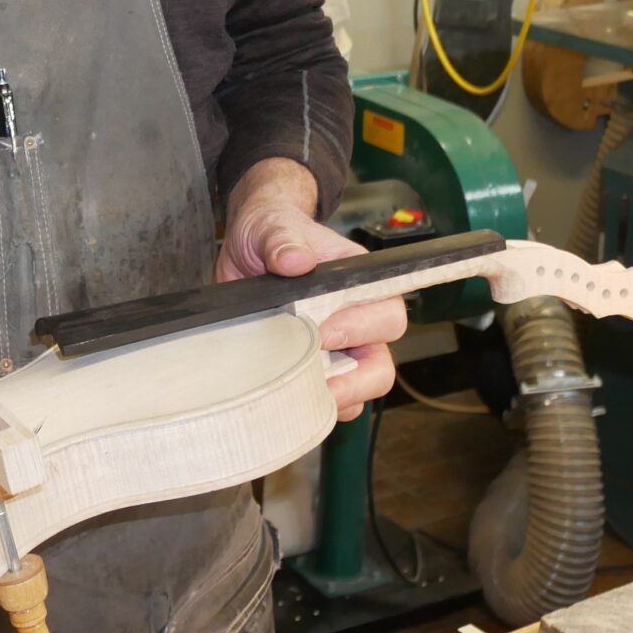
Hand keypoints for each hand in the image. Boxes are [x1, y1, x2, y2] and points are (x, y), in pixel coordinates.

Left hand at [213, 159, 406, 421]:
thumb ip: (282, 239)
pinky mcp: (320, 365)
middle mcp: (359, 317)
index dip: (361, 328)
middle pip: (382, 359)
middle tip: (312, 373)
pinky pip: (339, 399)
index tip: (322, 334)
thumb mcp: (271, 226)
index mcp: (358, 280)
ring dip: (339, 396)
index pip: (386, 310)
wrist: (246, 248)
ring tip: (303, 395)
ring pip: (365, 385)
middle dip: (354, 376)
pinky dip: (322, 406)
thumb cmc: (271, 231)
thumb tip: (296, 261)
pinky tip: (296, 399)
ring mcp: (342, 346)